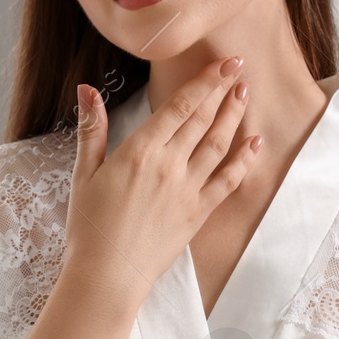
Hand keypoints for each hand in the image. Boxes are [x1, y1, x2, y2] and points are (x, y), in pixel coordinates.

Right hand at [64, 55, 262, 302]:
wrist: (107, 276)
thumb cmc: (89, 227)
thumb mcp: (84, 174)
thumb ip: (92, 129)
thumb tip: (87, 90)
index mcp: (140, 151)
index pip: (180, 106)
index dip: (205, 81)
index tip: (223, 62)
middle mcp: (169, 166)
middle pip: (203, 119)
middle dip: (223, 90)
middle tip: (239, 67)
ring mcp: (188, 190)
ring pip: (219, 144)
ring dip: (234, 116)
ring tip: (245, 94)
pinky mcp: (198, 214)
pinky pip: (228, 181)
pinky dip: (244, 160)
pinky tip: (255, 143)